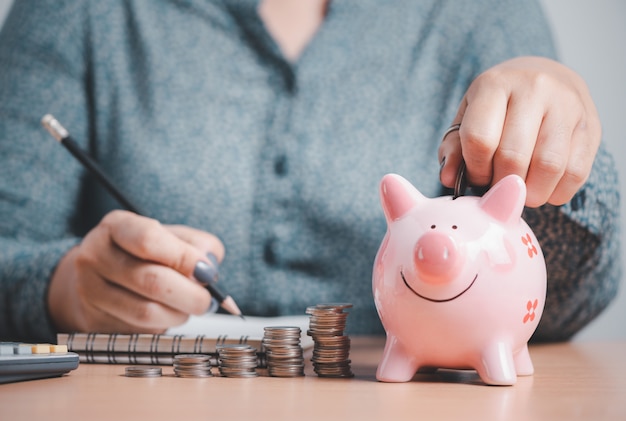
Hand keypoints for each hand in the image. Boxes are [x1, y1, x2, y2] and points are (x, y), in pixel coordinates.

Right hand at [47, 210, 224, 333]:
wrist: (97, 276)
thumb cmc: (144, 254)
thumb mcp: (169, 237)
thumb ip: (196, 245)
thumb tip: (209, 267)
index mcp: (117, 226)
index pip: (149, 240)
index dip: (184, 258)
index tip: (207, 271)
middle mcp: (95, 255)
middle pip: (152, 280)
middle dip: (191, 294)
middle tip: (207, 300)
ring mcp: (89, 290)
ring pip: (147, 312)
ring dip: (179, 314)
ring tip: (188, 307)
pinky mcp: (93, 320)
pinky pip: (138, 330)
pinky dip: (163, 325)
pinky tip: (168, 315)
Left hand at [439, 56, 600, 206]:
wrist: (545, 77)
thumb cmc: (498, 107)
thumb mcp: (468, 118)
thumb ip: (454, 148)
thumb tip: (448, 178)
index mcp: (495, 84)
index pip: (480, 138)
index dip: (475, 169)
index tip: (477, 175)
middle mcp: (534, 88)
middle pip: (513, 157)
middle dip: (501, 184)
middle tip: (499, 187)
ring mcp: (567, 105)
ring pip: (548, 167)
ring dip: (530, 194)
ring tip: (520, 192)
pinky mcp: (591, 125)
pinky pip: (576, 173)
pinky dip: (556, 193)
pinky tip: (544, 188)